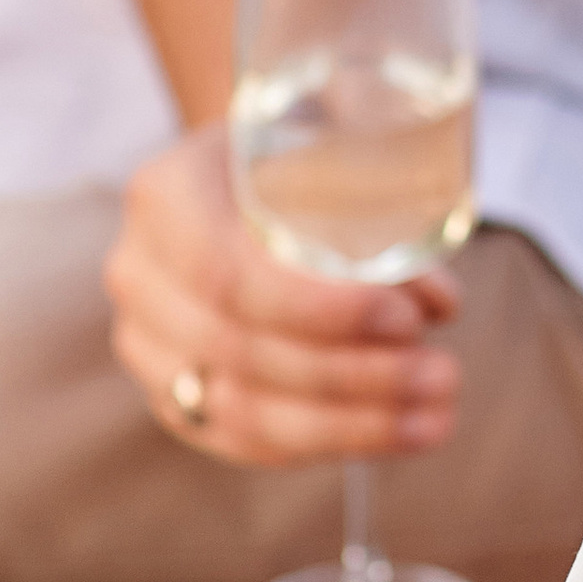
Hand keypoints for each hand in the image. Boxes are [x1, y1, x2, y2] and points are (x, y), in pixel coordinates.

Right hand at [105, 125, 460, 467]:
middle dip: (354, 377)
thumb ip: (380, 209)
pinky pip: (239, 438)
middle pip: (241, 352)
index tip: (407, 319)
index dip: (321, 311)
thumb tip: (438, 303)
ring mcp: (145, 342)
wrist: (238, 168)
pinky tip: (389, 434)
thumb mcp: (328, 139)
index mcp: (165, 195)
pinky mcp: (169, 392)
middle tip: (444, 375)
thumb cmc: (296, 145)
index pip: (229, 275)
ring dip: (349, 426)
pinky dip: (318, 442)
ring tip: (436, 418)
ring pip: (242, 411)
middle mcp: (138, 274)